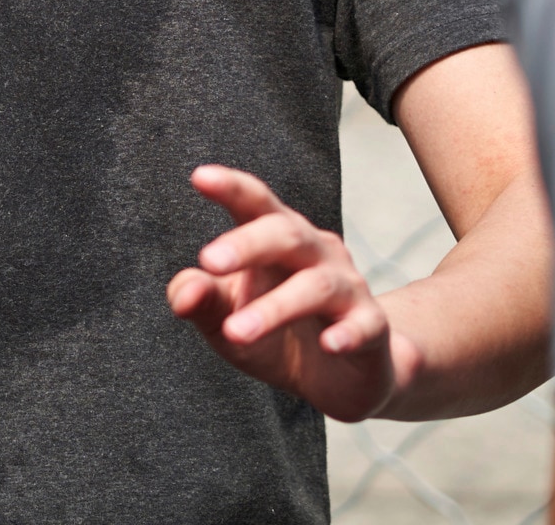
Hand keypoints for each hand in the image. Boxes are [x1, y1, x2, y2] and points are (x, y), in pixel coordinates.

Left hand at [167, 164, 408, 422]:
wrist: (342, 378)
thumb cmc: (276, 336)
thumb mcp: (227, 322)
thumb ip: (202, 302)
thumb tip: (183, 292)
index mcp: (276, 239)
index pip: (255, 203)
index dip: (232, 187)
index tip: (199, 177)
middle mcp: (316, 252)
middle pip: (286, 234)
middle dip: (247, 244)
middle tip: (209, 260)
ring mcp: (348, 288)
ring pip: (316, 285)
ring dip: (276, 308)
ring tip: (236, 332)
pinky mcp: (371, 328)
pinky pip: (363, 326)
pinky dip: (348, 333)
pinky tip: (330, 344)